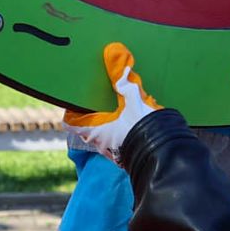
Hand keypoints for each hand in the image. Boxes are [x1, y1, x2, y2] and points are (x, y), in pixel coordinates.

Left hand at [64, 42, 163, 162]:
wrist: (159, 150)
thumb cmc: (141, 127)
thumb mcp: (133, 102)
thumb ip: (126, 86)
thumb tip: (124, 70)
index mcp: (95, 132)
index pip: (71, 125)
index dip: (70, 116)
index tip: (74, 108)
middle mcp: (99, 144)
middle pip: (85, 132)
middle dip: (88, 121)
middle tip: (95, 109)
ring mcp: (110, 154)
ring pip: (99, 140)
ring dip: (102, 130)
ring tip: (111, 118)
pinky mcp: (122, 160)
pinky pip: (112, 148)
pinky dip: (114, 139)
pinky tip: (124, 130)